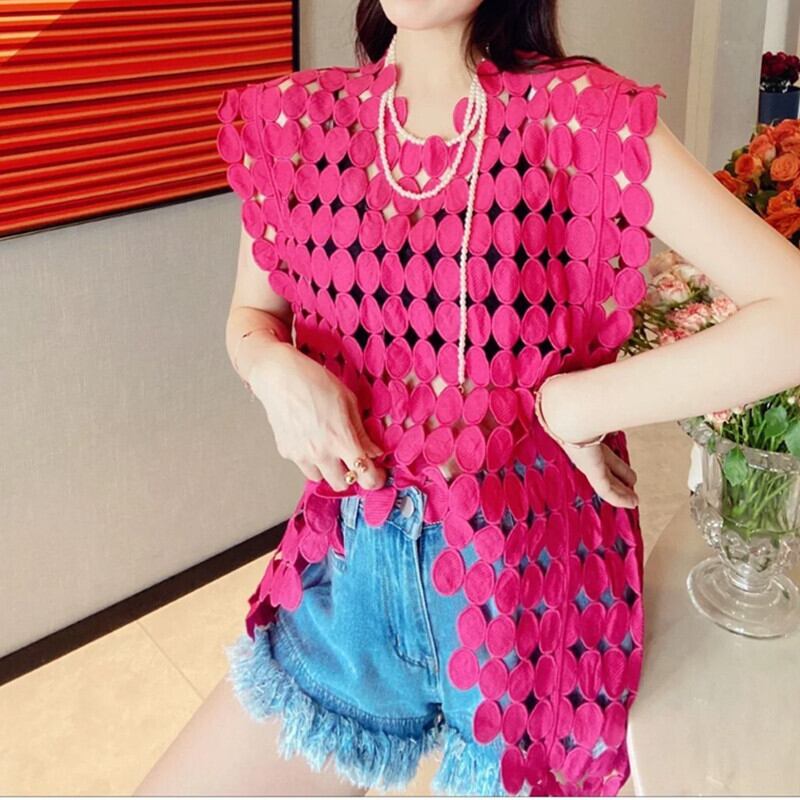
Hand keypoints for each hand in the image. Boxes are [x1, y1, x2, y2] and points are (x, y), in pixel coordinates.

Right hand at [248, 343, 386, 491]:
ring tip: (329, 448)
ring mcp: (301, 455)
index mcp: (341, 439)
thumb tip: (373, 450)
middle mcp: (321, 453)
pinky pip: (303, 464)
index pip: (365, 475)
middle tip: (352, 461)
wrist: (279, 376)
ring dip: (329, 469)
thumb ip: (361, 432)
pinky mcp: (286, 452)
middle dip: (351, 476)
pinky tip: (311, 438)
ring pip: (320, 479)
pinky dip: (310, 458)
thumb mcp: (348, 401)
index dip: (375, 480)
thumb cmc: (314, 381)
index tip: (377, 476)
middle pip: (342, 485)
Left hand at [540, 374, 638, 508]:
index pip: (601, 447)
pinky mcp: (591, 470)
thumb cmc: (577, 397)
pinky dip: (620, 498)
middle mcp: (584, 448)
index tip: (620, 459)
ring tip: (633, 497)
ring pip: (607, 480)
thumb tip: (616, 373)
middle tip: (631, 481)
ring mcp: (586, 460)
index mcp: (583, 432)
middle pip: (605, 465)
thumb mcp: (595, 396)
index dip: (612, 455)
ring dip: (621, 489)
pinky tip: (631, 504)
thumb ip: (603, 389)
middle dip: (619, 473)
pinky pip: (608, 490)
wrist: (565, 407)